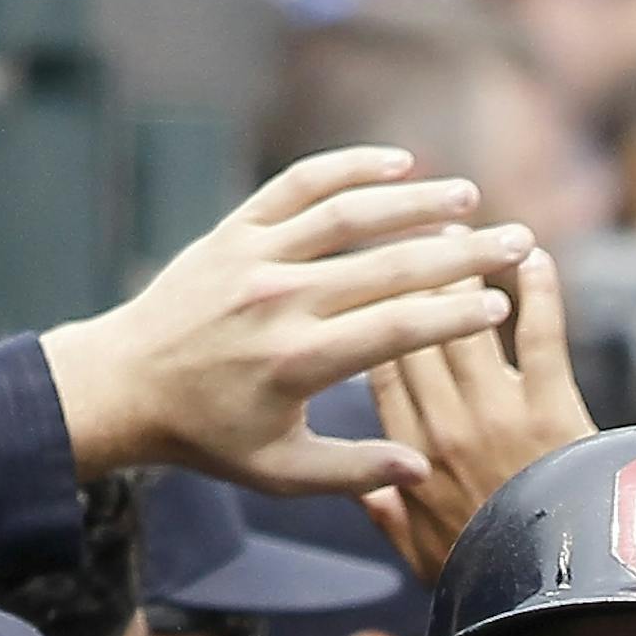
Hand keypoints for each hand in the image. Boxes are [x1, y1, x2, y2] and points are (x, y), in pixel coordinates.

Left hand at [39, 146, 535, 499]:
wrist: (121, 385)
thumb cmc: (207, 437)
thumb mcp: (280, 470)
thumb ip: (354, 472)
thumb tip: (423, 469)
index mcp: (297, 362)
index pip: (395, 329)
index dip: (454, 316)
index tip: (500, 305)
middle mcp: (279, 302)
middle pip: (388, 266)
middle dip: (460, 252)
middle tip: (514, 241)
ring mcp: (254, 258)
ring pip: (348, 215)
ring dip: (415, 201)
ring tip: (468, 197)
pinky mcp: (234, 230)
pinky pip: (298, 186)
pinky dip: (348, 167)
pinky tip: (398, 163)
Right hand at [364, 249, 594, 581]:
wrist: (550, 598)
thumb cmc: (487, 575)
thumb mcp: (418, 552)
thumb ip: (383, 511)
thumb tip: (354, 484)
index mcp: (409, 455)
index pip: (380, 369)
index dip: (374, 315)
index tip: (369, 275)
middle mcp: (443, 428)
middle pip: (416, 331)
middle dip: (415, 272)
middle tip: (419, 226)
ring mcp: (496, 417)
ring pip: (469, 323)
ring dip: (468, 268)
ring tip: (471, 226)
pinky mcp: (552, 412)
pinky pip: (542, 336)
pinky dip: (539, 292)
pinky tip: (534, 258)